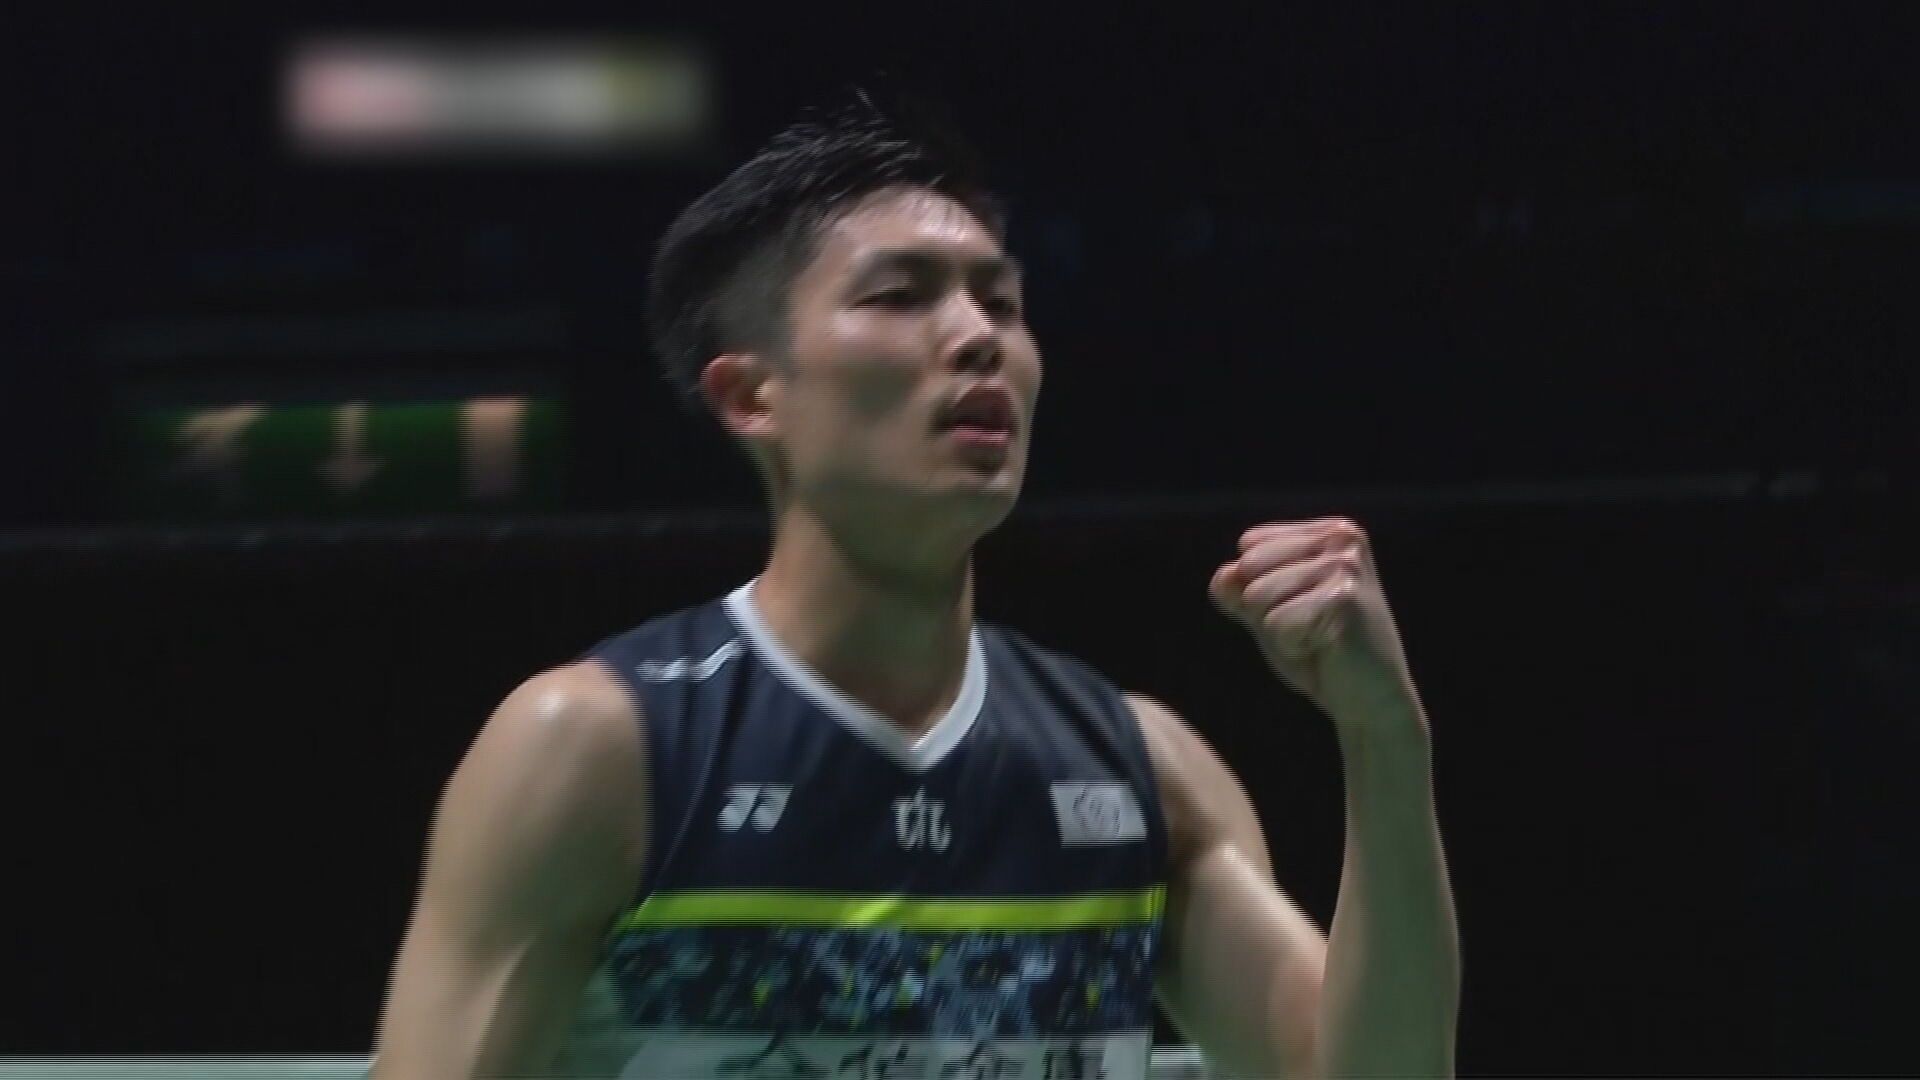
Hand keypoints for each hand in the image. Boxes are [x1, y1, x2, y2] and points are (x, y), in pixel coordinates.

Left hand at [1209, 517, 1422, 727]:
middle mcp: (1340, 537)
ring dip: (1279, 630)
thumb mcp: (1268, 613)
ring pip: (1258, 595)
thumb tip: (1223, 576)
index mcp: (1326, 531)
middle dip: (1265, 609)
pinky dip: (1292, 647)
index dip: (1259, 587)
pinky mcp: (1343, 598)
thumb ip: (1238, 590)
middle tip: (1309, 628)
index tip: (1300, 608)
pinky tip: (1327, 649)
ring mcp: (1345, 565)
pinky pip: (1275, 624)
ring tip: (1318, 638)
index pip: (1249, 544)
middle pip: (1248, 566)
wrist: (1371, 699)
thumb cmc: (1319, 652)